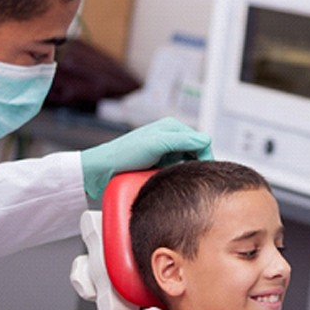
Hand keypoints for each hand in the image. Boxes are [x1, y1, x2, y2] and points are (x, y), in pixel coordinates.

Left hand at [81, 117, 212, 198]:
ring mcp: (166, 150)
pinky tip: (170, 183)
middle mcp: (171, 136)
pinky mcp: (161, 163)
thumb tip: (206, 141)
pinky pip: (178, 170)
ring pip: (189, 163)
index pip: (202, 142)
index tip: (200, 175)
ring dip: (186, 172)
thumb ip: (182, 141)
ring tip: (177, 181)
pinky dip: (178, 177)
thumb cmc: (125, 154)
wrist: (103, 170)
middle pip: (197, 152)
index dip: (205, 158)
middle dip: (196, 166)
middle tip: (189, 181)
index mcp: (172, 126)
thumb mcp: (156, 145)